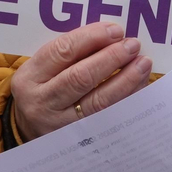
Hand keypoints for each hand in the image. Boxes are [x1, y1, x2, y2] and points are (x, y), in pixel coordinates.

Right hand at [9, 21, 152, 139]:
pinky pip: (109, 120)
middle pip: (80, 78)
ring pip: (98, 102)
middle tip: (132, 45)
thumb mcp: (42, 70)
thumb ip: (69, 53)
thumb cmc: (43, 89)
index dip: (91, 38)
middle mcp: (42, 103)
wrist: (28, 131)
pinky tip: (140, 85)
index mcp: (30, 78)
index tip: (115, 30)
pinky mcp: (79, 141)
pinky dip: (128, 100)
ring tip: (143, 63)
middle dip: (111, 58)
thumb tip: (111, 35)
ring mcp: (60, 126)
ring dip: (125, 80)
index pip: (61, 52)